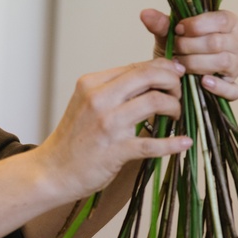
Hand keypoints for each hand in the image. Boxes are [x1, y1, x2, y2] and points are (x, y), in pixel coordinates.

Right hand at [39, 58, 190, 199]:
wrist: (53, 170)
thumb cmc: (73, 138)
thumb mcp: (86, 103)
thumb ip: (113, 90)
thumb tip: (149, 79)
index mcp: (91, 83)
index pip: (136, 66)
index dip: (163, 68)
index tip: (176, 74)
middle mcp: (99, 99)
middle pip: (148, 76)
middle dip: (173, 82)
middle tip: (179, 93)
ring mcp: (107, 124)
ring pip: (154, 102)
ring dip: (174, 107)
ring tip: (176, 115)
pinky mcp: (116, 150)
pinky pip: (153, 143)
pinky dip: (173, 143)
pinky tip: (184, 142)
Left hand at [140, 7, 237, 100]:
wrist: (174, 72)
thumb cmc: (177, 47)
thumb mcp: (168, 34)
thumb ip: (160, 23)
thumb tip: (145, 14)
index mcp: (227, 22)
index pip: (221, 20)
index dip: (197, 25)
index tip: (177, 30)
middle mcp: (237, 42)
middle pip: (218, 42)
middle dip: (190, 46)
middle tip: (175, 49)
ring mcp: (237, 65)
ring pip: (224, 62)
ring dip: (196, 63)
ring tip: (180, 64)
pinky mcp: (233, 86)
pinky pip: (234, 89)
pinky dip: (219, 87)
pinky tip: (203, 82)